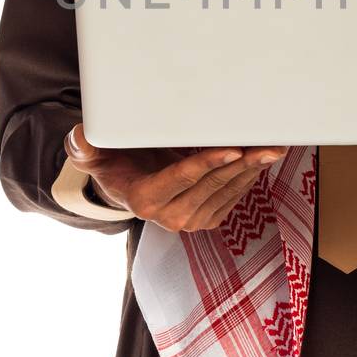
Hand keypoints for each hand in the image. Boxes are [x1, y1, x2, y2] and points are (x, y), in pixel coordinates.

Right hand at [64, 123, 287, 232]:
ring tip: (275, 146)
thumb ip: (85, 148)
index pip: (181, 178)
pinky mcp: (210, 217)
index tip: (231, 148)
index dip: (207, 164)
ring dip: (254, 169)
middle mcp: (171, 217)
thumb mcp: (94, 156)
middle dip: (242, 164)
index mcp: (146, 200)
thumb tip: (80, 136)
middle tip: (267, 143)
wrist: (128, 185)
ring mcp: (193, 220)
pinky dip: (252, 175)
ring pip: (230, 190)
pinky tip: (266, 157)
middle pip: (213, 185)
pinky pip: (236, 195)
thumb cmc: (114, 163)